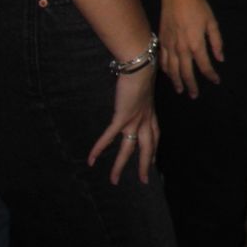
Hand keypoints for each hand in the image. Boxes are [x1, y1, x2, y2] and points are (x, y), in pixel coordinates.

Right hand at [89, 64, 158, 184]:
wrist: (141, 66)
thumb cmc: (142, 73)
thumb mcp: (146, 88)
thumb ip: (141, 95)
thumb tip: (137, 93)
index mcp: (151, 114)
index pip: (155, 137)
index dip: (153, 150)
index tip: (152, 161)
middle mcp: (145, 120)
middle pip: (147, 148)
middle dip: (144, 165)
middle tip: (143, 180)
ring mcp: (134, 120)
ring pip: (128, 149)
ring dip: (120, 165)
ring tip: (114, 181)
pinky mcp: (122, 117)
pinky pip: (109, 136)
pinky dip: (99, 148)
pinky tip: (91, 159)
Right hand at [158, 0, 223, 96]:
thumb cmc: (197, 6)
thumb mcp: (212, 22)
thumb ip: (216, 42)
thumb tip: (220, 58)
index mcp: (196, 44)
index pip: (205, 66)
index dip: (211, 75)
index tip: (215, 81)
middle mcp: (182, 49)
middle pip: (186, 72)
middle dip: (192, 85)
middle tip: (194, 95)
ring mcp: (169, 46)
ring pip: (172, 70)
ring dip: (177, 81)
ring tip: (181, 90)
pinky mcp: (162, 41)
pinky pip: (163, 61)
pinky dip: (166, 70)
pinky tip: (169, 74)